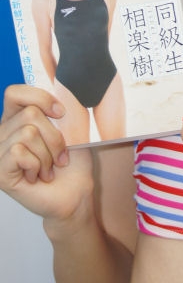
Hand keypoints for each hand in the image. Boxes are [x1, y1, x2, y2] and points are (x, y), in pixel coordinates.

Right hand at [0, 84, 92, 220]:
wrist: (75, 194)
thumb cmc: (73, 161)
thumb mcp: (69, 127)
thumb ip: (57, 107)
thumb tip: (58, 88)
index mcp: (17, 118)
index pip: (15, 92)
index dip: (40, 98)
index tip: (61, 114)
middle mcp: (3, 132)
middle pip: (30, 114)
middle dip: (54, 136)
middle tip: (59, 155)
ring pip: (27, 133)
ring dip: (48, 154)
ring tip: (49, 168)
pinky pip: (20, 152)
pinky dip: (38, 165)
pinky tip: (38, 176)